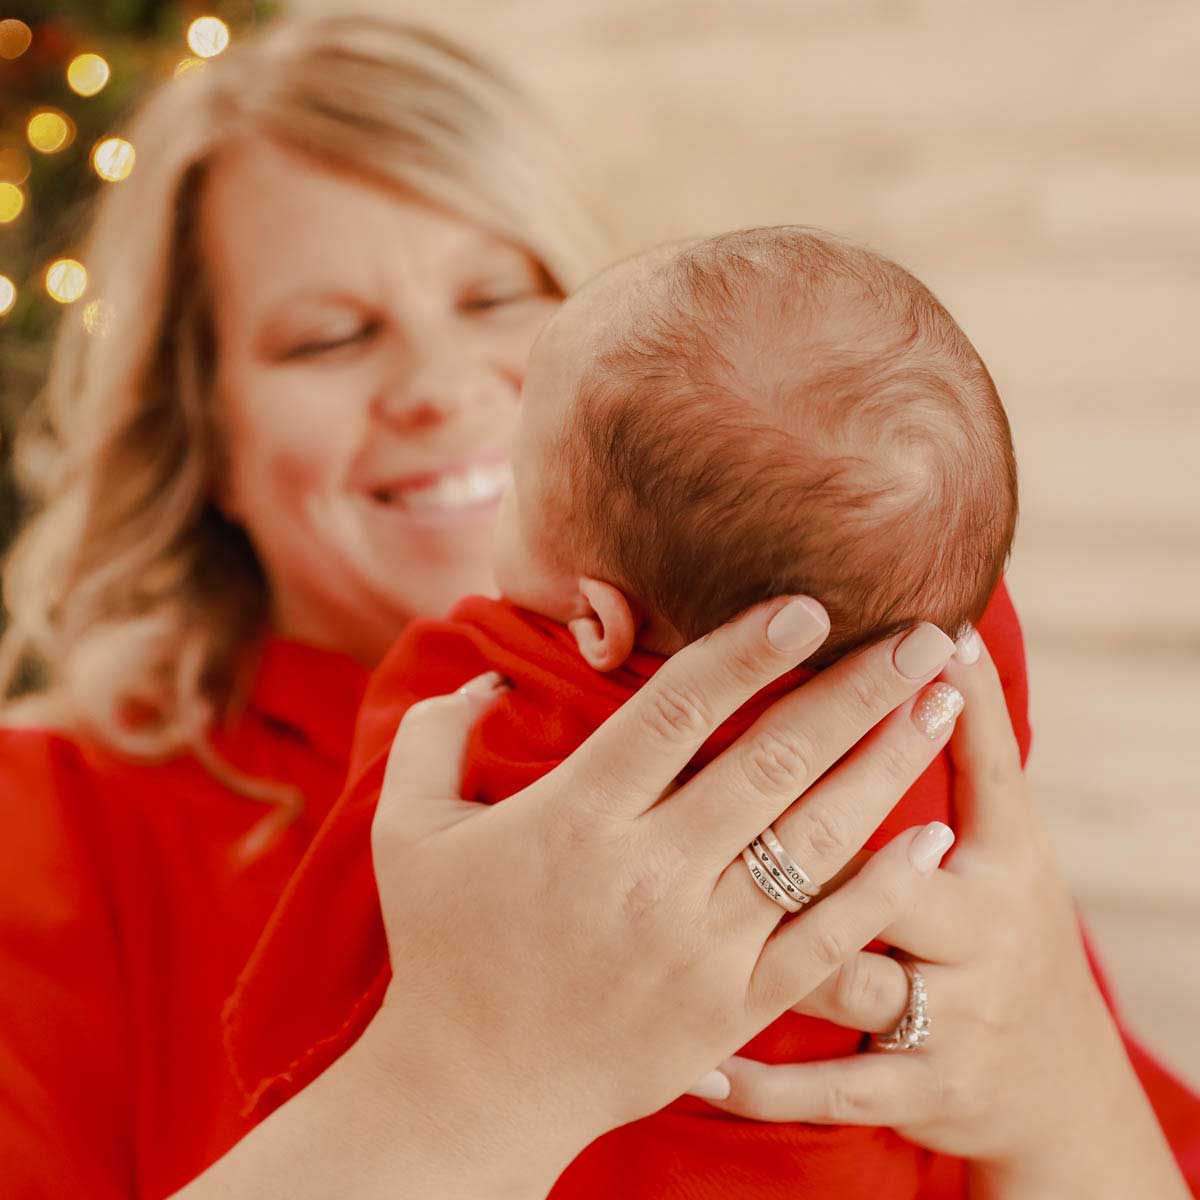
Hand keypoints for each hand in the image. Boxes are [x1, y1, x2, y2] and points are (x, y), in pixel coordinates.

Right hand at [362, 598, 963, 1195]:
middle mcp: (647, 876)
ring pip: (814, 842)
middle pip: (768, 763)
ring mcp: (698, 947)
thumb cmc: (442, 950)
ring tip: (943, 705)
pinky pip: (825, 942)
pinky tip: (934, 837)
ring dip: (886, 766)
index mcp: (573, 819)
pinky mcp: (730, 1008)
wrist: (469, 1093)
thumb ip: (432, 736)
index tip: (809, 605)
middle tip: (922, 634)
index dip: (744, 652)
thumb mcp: (405, 833)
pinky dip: (885, 888)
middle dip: (854, 691)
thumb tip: (484, 674)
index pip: (674, 712)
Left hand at [698, 632, 1190, 1198]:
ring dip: (763, 949)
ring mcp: (949, 1023)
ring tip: (668, 927)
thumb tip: (947, 629)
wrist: (1054, 1076)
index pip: (975, 769)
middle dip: (797, 826)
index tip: (829, 649)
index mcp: (1007, 860)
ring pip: (842, 979)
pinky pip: (826, 1092)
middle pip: (880, 869)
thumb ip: (976, 737)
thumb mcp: (1011, 832)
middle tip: (702, 793)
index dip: (899, 707)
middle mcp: (984, 938)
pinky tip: (694, 1069)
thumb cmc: (1008, 916)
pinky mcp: (917, 1098)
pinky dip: (759, 1083)